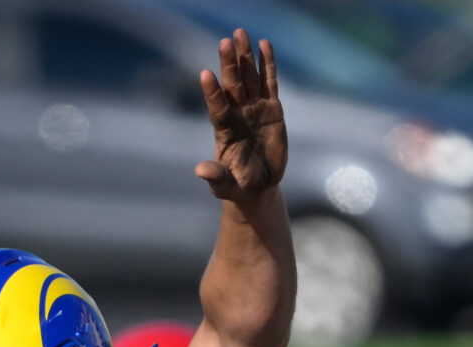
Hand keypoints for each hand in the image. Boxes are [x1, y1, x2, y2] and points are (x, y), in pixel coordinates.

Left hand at [195, 31, 285, 205]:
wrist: (258, 187)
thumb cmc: (236, 186)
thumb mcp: (224, 185)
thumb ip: (215, 176)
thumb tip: (200, 170)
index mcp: (225, 130)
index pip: (217, 107)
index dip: (212, 92)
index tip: (205, 74)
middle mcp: (238, 114)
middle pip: (233, 84)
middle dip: (229, 63)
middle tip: (226, 40)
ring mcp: (254, 109)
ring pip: (250, 78)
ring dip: (246, 57)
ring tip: (241, 34)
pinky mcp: (272, 110)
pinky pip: (269, 83)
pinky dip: (267, 65)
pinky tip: (264, 45)